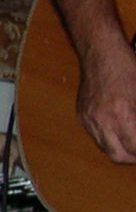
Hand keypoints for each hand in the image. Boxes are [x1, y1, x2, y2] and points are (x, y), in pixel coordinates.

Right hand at [75, 41, 135, 165]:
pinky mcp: (81, 115)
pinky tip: (117, 129)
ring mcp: (89, 119)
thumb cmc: (127, 69)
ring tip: (131, 142)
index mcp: (122, 115)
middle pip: (117, 156)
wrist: (101, 54)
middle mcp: (103, 120)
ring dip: (119, 149)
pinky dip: (107, 138)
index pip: (134, 149)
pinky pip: (95, 135)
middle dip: (132, 158)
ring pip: (104, 148)